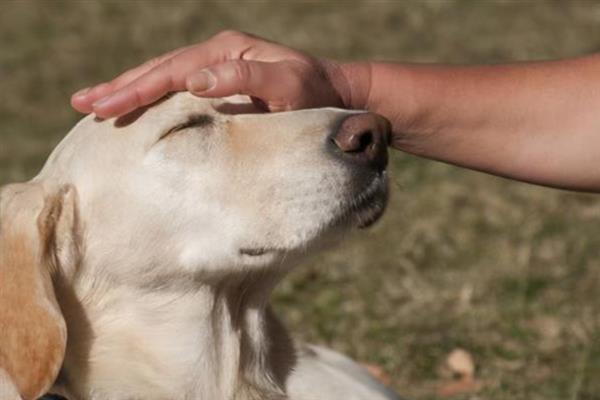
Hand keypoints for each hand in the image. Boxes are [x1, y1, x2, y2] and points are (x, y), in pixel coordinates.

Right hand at [71, 31, 353, 117]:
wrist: (336, 94)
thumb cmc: (315, 95)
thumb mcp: (289, 85)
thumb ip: (247, 78)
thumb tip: (194, 79)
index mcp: (227, 52)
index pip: (171, 71)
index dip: (136, 89)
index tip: (104, 106)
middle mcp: (218, 54)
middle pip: (159, 69)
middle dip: (120, 87)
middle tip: (82, 103)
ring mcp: (219, 67)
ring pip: (164, 77)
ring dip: (129, 90)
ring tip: (94, 102)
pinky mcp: (223, 82)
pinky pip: (179, 89)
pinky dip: (152, 97)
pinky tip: (136, 106)